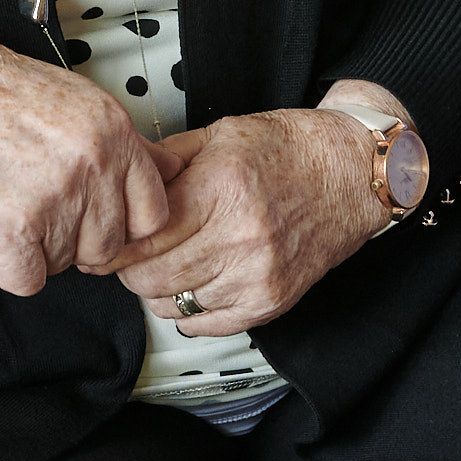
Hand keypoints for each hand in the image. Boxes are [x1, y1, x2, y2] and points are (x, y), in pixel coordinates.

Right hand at [0, 25, 170, 296]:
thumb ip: (130, 143)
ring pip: (63, 265)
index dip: (121, 226)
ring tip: (2, 203)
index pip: (153, 214)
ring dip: (31, 248)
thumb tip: (172, 167)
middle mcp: (93, 165)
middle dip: (71, 241)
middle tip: (34, 209)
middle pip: (106, 248)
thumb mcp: (79, 102)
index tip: (93, 220)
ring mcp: (55, 197)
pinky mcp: (13, 227)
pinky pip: (25, 280)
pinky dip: (1, 264)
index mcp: (115, 135)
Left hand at [113, 109, 386, 334]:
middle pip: (152, 278)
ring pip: (174, 305)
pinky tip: (195, 285)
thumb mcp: (221, 134)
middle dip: (131, 269)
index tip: (109, 242)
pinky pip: (207, 326)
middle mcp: (240, 237)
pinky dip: (190, 312)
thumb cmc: (292, 150)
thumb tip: (123, 181)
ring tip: (169, 265)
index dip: (116, 244)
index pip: (143, 239)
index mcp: (221, 189)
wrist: (352, 174)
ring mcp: (257, 275)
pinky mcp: (271, 301)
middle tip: (134, 255)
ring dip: (160, 290)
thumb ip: (166, 159)